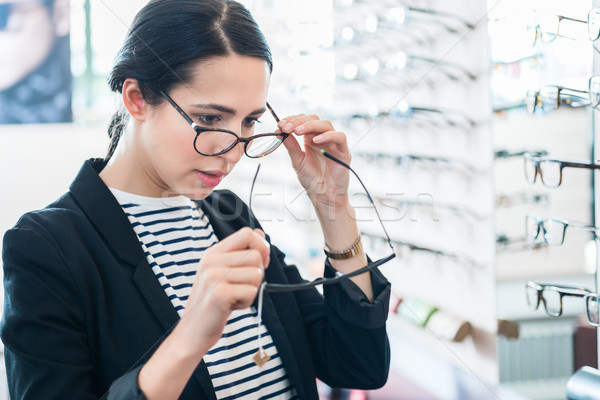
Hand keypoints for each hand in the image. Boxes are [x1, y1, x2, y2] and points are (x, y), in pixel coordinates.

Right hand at [177, 227, 269, 353]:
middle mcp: (211, 261)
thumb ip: (241, 253)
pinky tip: (230, 306)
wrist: (192, 332)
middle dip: (257, 274)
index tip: (260, 263)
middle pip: (256, 255)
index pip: (247, 234)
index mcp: (213, 252)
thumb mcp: (224, 272)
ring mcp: (213, 276)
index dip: (261, 247)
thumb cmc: (212, 303)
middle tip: (240, 287)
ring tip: (233, 297)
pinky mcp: (219, 294)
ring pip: (257, 274)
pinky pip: (251, 292)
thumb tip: (260, 234)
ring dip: (251, 290)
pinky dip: (246, 303)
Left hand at [279, 114, 350, 210]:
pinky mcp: (343, 151)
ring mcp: (334, 143)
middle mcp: (323, 138)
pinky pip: (340, 137)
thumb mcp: (297, 161)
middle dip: (299, 121)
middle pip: (314, 119)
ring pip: (326, 125)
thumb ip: (291, 146)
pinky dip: (328, 136)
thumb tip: (279, 131)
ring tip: (297, 131)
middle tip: (287, 127)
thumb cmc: (312, 179)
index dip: (292, 120)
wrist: (323, 195)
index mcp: (311, 139)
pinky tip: (315, 140)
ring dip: (310, 125)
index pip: (304, 121)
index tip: (280, 124)